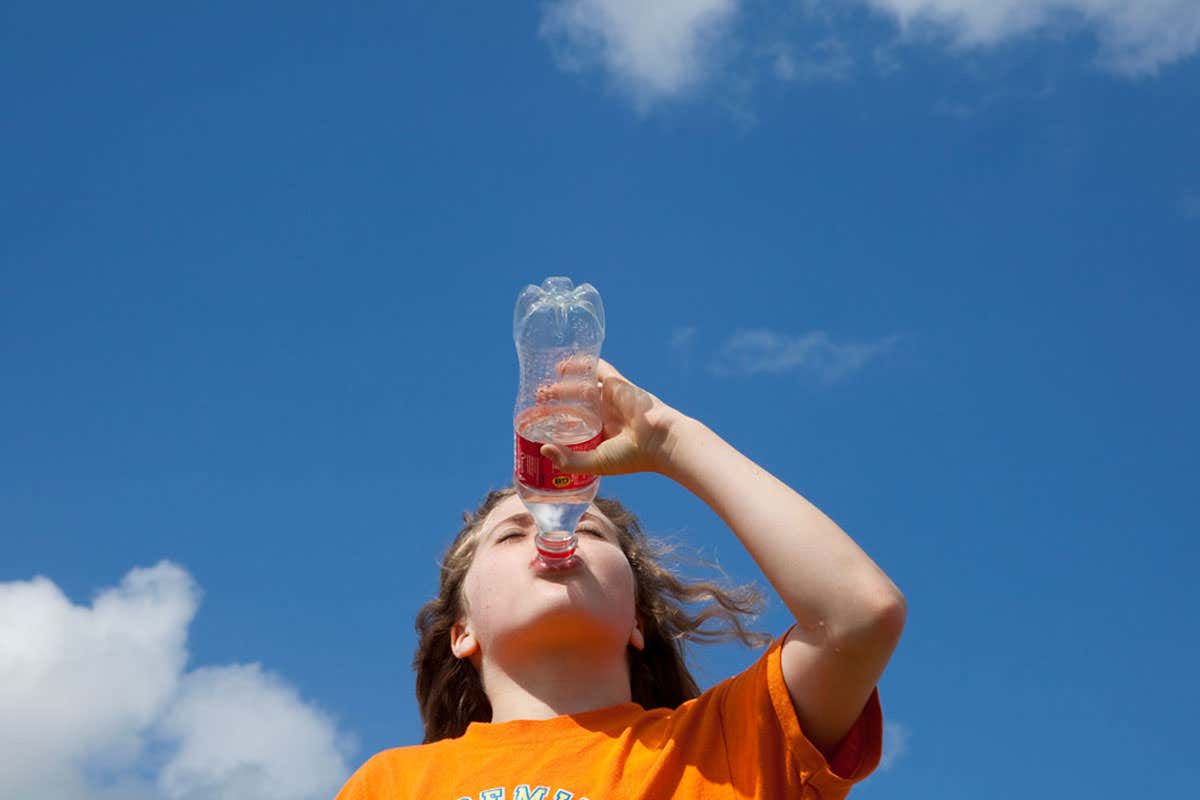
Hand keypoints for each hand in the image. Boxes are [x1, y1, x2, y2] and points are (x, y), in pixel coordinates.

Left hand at [536, 357, 685, 476]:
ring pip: (583, 387)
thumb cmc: (632, 457)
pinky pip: (598, 369)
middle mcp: (605, 415)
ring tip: (545, 384)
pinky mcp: (617, 384)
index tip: (538, 419)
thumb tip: (542, 449)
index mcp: (601, 435)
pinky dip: (583, 364)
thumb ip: (569, 460)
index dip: (557, 421)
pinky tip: (565, 363)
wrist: (660, 440)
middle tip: (539, 397)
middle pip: (576, 404)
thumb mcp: (596, 463)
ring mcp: (611, 399)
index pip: (575, 425)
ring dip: (565, 384)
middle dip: (557, 400)